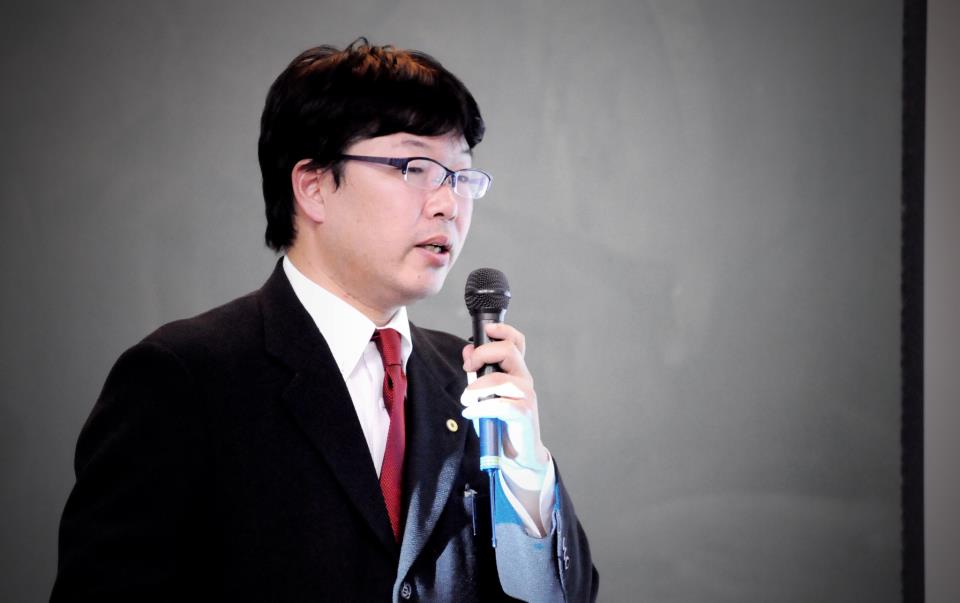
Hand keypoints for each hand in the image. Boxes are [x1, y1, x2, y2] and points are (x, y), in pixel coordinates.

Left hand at [461, 323, 550, 490]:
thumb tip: (467, 350)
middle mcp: (524, 379)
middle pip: (508, 351)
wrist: (517, 454)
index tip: (486, 331)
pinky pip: (501, 404)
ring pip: (500, 379)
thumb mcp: (484, 394)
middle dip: (483, 354)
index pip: (516, 341)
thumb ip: (477, 373)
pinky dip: (481, 407)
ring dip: (476, 387)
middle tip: (468, 368)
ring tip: (465, 399)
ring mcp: (526, 396)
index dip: (503, 330)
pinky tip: (470, 413)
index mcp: (516, 371)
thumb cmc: (500, 422)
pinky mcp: (524, 413)